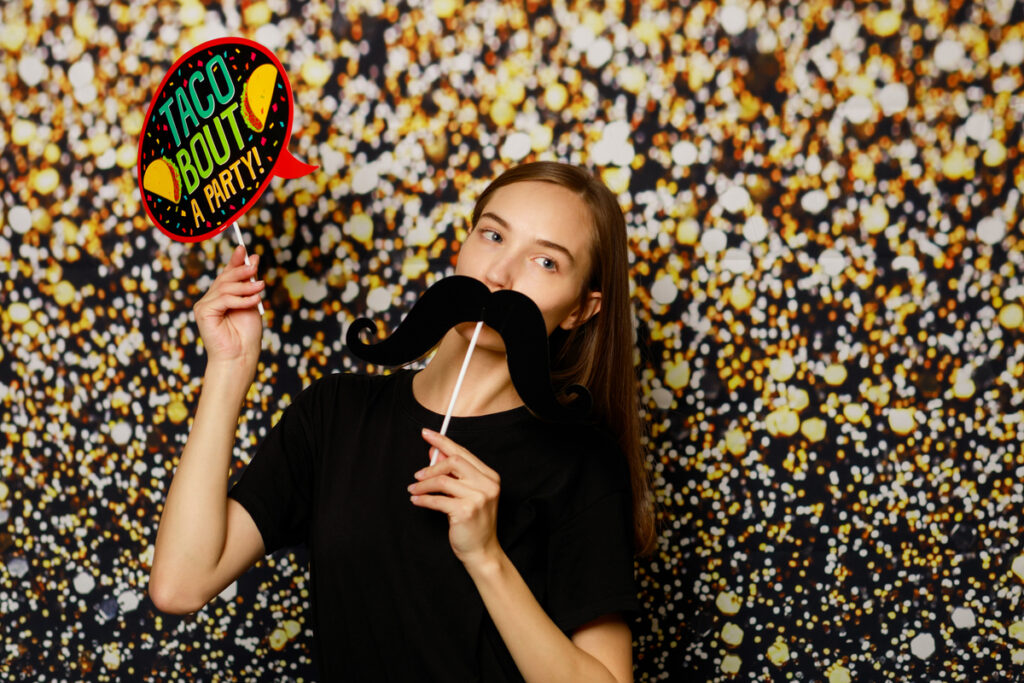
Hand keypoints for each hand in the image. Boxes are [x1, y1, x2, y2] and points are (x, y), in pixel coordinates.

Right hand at [193, 245, 264, 371]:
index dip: (235, 261)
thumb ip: (249, 283)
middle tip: (255, 265)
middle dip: (241, 270)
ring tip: (260, 286)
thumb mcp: (252, 303)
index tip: (244, 249)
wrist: (240, 356)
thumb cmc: (247, 335)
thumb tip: (252, 259)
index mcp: (221, 298)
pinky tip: (255, 300)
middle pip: (224, 278)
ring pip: (225, 287)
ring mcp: (204, 306)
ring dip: (246, 286)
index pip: (226, 275)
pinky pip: (224, 299)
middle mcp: (210, 300)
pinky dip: (241, 299)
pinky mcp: (203, 312)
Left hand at [408, 428, 502, 567]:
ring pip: (443, 481)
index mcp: (490, 476)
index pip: (463, 452)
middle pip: (454, 461)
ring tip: (413, 489)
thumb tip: (434, 451)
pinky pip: (438, 500)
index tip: (426, 433)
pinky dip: (423, 499)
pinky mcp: (466, 511)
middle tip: (417, 475)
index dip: (443, 441)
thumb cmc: (473, 522)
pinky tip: (416, 500)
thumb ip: (453, 472)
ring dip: (423, 485)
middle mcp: (487, 484)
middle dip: (431, 466)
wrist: (482, 551)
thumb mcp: (465, 494)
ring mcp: (479, 498)